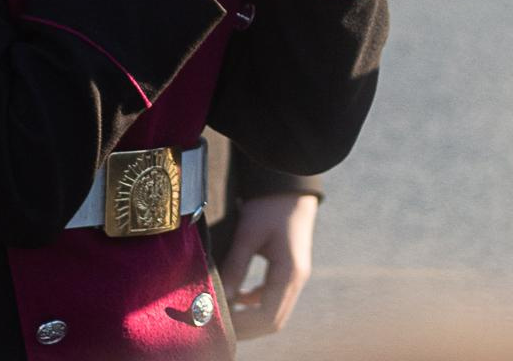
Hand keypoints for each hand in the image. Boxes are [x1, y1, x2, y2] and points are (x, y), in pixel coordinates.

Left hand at [223, 191, 317, 337]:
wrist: (291, 185)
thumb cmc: (269, 206)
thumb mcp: (249, 234)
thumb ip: (236, 265)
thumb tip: (221, 295)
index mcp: (289, 273)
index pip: (268, 317)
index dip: (243, 326)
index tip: (218, 324)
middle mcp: (296, 280)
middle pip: (273, 320)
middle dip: (246, 328)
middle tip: (217, 326)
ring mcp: (294, 276)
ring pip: (273, 311)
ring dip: (250, 317)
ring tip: (222, 314)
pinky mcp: (288, 269)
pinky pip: (272, 296)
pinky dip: (254, 303)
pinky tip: (236, 297)